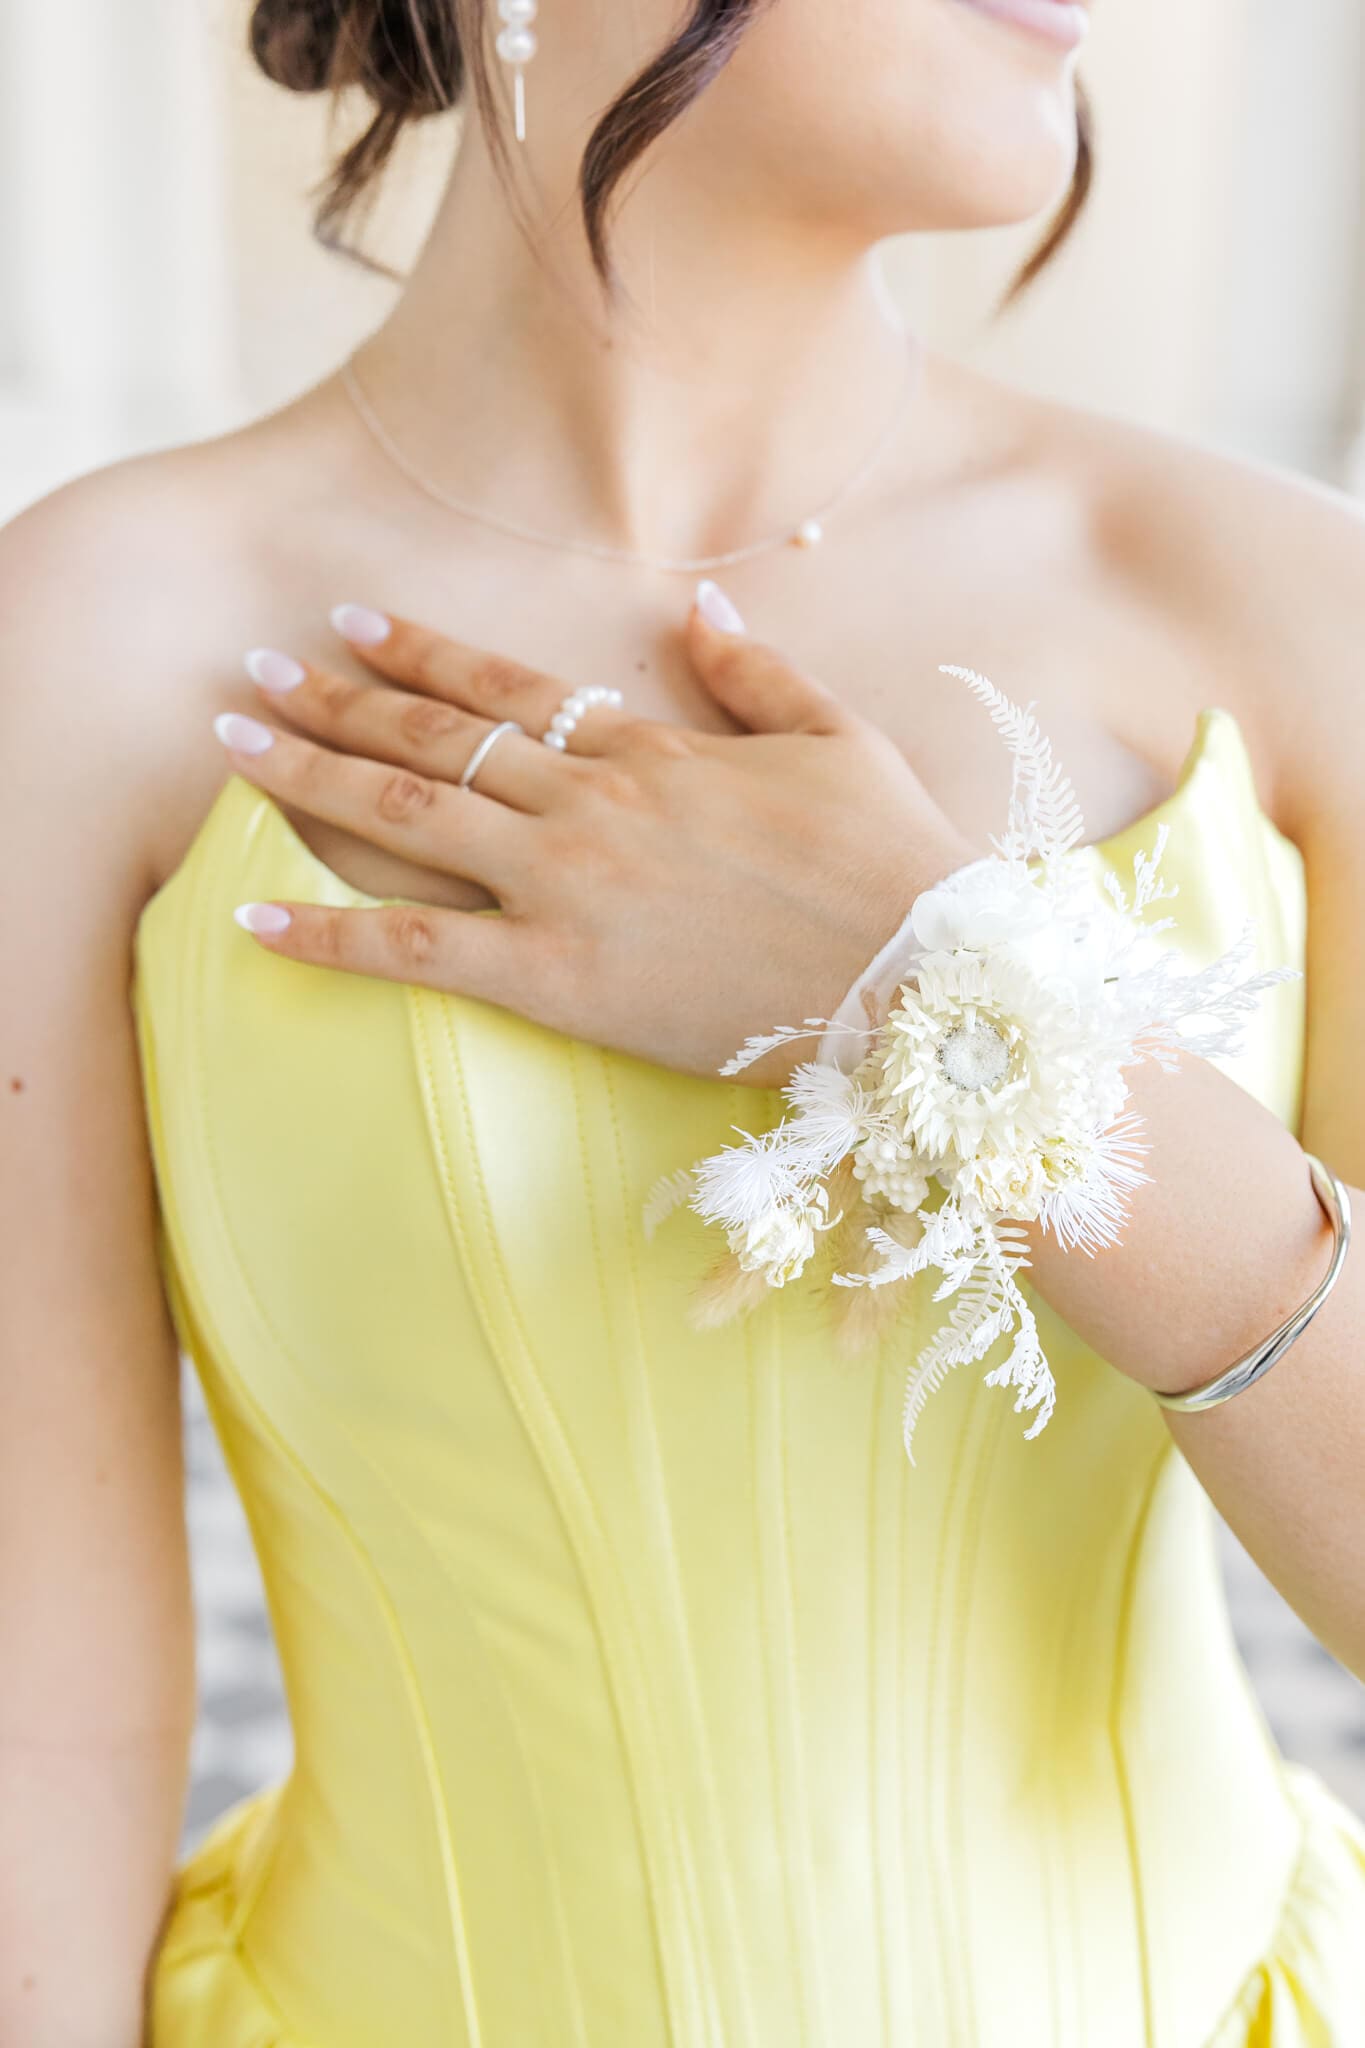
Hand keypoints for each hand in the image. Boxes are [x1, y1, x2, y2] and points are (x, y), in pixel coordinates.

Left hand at [219, 590, 978, 1085]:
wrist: (922, 977)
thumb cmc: (894, 863)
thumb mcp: (839, 741)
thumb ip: (758, 674)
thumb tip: (698, 612)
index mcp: (649, 749)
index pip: (504, 686)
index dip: (418, 650)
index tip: (347, 620)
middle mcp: (587, 803)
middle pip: (431, 739)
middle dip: (331, 698)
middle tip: (249, 672)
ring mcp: (564, 887)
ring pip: (405, 816)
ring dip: (307, 772)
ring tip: (229, 742)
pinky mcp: (557, 979)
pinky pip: (416, 951)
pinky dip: (328, 933)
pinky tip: (253, 915)